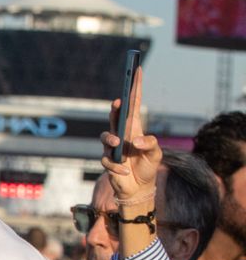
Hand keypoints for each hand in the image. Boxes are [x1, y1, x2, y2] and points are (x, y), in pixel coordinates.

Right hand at [99, 67, 160, 201]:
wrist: (139, 189)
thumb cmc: (147, 167)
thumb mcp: (156, 154)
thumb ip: (150, 144)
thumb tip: (134, 141)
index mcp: (135, 129)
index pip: (134, 104)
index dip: (135, 88)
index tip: (137, 70)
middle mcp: (121, 135)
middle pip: (115, 116)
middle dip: (115, 108)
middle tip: (118, 101)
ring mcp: (112, 148)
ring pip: (105, 136)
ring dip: (110, 139)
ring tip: (119, 144)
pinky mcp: (107, 162)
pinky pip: (107, 160)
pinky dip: (117, 167)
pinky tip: (125, 171)